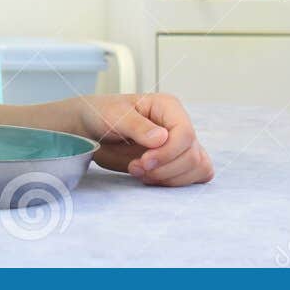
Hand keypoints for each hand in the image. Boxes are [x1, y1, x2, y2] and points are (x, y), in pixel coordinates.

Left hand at [72, 92, 213, 185]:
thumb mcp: (114, 115)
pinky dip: (175, 182)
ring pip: (197, 167)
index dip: (168, 153)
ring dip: (168, 178)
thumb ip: (137, 126)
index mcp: (168, 107)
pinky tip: (152, 178)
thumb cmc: (102, 115)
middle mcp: (178, 124)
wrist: (92, 131)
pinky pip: (194, 176)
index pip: (185, 133)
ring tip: (140, 172)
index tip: (144, 161)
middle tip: (136, 167)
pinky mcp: (177, 161)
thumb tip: (162, 138)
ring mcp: (180, 144)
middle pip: (192, 154)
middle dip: (164, 169)